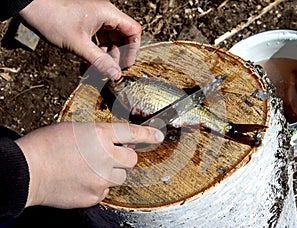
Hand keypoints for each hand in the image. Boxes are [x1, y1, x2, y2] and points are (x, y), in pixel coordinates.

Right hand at [15, 122, 163, 208]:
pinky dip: (99, 187)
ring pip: (121, 177)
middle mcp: (105, 156)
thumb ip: (100, 134)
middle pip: (132, 158)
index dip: (148, 133)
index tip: (158, 135)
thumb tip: (116, 141)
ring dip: (112, 172)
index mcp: (99, 135)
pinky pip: (106, 191)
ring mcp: (101, 178)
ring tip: (93, 170)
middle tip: (109, 156)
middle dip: (124, 157)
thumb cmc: (47, 145)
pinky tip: (84, 181)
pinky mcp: (94, 195)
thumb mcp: (76, 129)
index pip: (132, 132)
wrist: (28, 171)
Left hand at [19, 0, 141, 79]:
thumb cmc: (51, 18)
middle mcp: (104, 13)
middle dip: (117, 55)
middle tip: (111, 71)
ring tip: (98, 70)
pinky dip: (96, 51)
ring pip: (109, 39)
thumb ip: (99, 61)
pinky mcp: (86, 22)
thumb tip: (116, 75)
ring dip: (105, 55)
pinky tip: (89, 63)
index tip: (126, 65)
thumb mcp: (78, 44)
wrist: (30, 6)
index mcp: (107, 13)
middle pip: (122, 36)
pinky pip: (98, 38)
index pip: (133, 30)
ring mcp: (95, 17)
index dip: (133, 49)